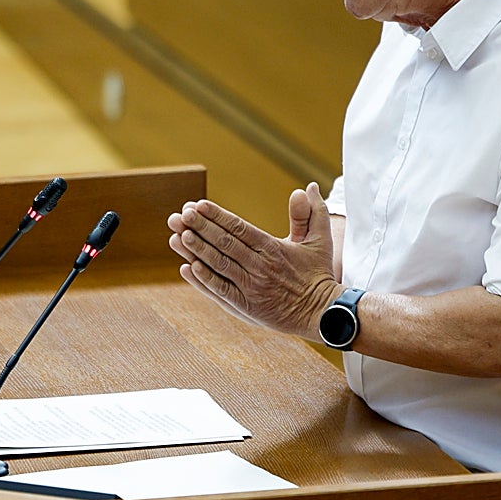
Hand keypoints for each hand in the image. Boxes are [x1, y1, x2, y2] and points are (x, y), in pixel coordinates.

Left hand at [167, 183, 341, 339]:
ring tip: (178, 235)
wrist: (323, 313)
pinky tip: (187, 268)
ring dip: (197, 250)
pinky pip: (221, 291)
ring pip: (219, 265)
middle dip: (200, 228)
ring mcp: (251, 288)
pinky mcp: (247, 307)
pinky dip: (203, 280)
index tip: (198, 204)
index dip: (217, 216)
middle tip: (180, 215)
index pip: (239, 228)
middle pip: (224, 244)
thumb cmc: (318, 273)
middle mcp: (259, 267)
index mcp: (273, 248)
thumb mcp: (319, 239)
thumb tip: (306, 186)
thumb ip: (310, 212)